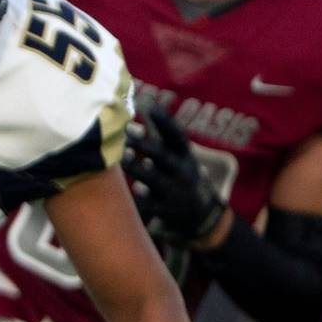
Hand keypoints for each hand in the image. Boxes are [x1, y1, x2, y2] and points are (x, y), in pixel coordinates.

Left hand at [122, 109, 225, 242]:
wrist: (200, 214)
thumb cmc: (178, 174)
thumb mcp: (176, 156)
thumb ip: (155, 138)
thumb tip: (133, 119)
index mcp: (184, 154)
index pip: (176, 134)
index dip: (164, 120)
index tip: (148, 106)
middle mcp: (181, 171)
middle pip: (162, 155)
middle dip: (144, 143)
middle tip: (125, 131)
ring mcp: (175, 191)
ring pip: (153, 178)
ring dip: (136, 167)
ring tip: (120, 157)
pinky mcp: (166, 210)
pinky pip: (150, 204)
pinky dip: (140, 197)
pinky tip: (131, 190)